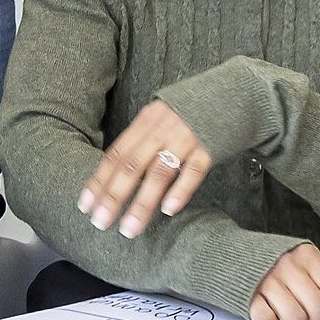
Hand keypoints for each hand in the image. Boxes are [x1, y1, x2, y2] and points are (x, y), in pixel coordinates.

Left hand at [81, 99, 211, 237]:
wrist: (234, 91)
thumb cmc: (193, 111)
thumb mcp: (161, 118)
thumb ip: (143, 140)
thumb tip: (119, 173)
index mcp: (145, 122)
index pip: (116, 154)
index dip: (99, 180)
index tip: (86, 205)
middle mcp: (161, 129)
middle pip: (132, 165)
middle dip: (114, 196)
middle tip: (100, 222)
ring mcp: (186, 137)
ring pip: (159, 172)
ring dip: (142, 202)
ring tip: (130, 228)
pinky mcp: (210, 145)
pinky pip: (194, 170)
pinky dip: (180, 190)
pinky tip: (169, 209)